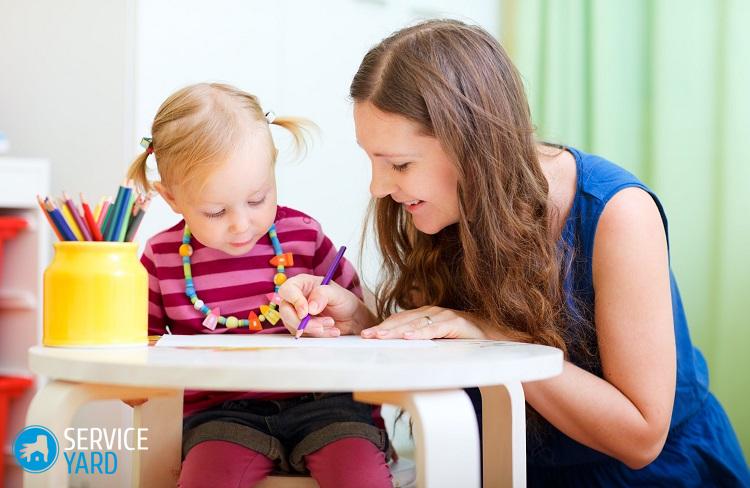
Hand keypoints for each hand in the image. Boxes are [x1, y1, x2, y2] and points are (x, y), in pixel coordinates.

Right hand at [278, 274, 369, 336]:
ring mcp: (297, 315)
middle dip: (302, 322)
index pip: (287, 290)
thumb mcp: (336, 294)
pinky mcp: (302, 328)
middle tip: (320, 325)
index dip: (294, 301)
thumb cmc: (343, 300)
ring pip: (293, 325)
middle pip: (285, 311)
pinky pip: (304, 335)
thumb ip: (323, 295)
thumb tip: (310, 308)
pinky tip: (332, 331)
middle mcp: (296, 299)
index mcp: (302, 284)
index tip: (306, 312)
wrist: (352, 318)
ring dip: (313, 329)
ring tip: (331, 324)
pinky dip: (318, 335)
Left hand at [361, 306, 489, 339]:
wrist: (498, 337)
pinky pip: (435, 329)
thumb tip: (402, 352)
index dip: (383, 327)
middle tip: (366, 336)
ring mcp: (445, 316)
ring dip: (396, 331)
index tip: (366, 335)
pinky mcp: (456, 323)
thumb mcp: (441, 342)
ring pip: (415, 324)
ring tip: (379, 337)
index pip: (400, 320)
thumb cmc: (468, 341)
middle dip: (383, 329)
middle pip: (403, 321)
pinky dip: (421, 333)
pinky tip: (408, 338)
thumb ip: (424, 343)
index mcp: (427, 315)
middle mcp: (433, 312)